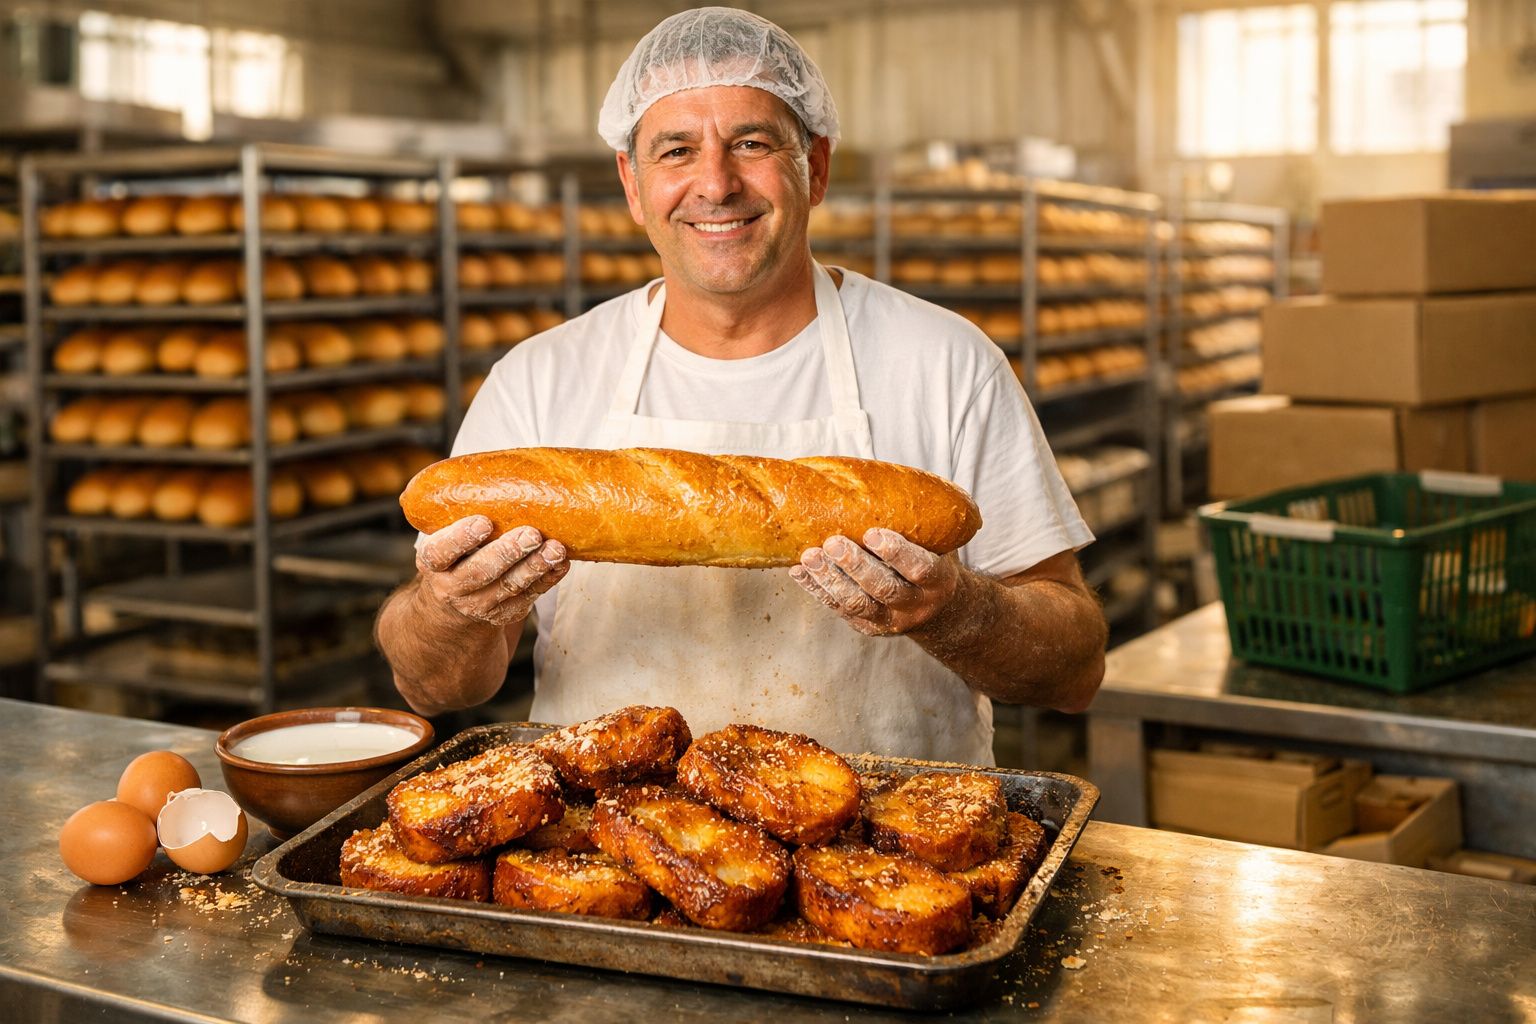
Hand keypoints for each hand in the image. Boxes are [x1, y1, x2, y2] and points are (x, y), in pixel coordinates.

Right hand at [415, 515, 568, 626]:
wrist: (453, 608)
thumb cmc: (456, 556)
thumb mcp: (446, 538)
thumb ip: (462, 512)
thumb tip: (501, 466)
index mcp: (433, 563)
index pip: (440, 552)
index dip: (460, 538)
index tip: (483, 522)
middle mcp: (452, 587)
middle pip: (479, 572)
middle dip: (507, 553)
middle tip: (532, 533)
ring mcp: (478, 604)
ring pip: (508, 588)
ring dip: (535, 567)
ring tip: (555, 548)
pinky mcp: (503, 613)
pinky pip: (528, 597)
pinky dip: (547, 580)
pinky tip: (561, 564)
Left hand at [788, 527, 959, 636]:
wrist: (936, 608)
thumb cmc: (929, 560)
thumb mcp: (935, 544)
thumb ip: (916, 523)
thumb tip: (876, 480)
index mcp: (939, 581)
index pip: (920, 569)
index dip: (896, 552)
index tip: (872, 533)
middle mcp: (916, 605)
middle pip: (884, 588)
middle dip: (856, 565)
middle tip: (833, 543)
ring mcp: (890, 620)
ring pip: (858, 603)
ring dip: (831, 579)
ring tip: (810, 556)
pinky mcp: (867, 626)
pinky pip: (839, 609)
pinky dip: (817, 590)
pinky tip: (800, 572)